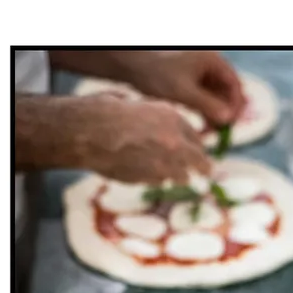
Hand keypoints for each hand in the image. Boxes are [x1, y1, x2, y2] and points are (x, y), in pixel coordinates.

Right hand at [78, 96, 210, 183]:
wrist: (87, 132)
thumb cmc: (109, 114)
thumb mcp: (144, 110)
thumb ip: (166, 125)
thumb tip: (181, 142)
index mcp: (174, 119)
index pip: (198, 140)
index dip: (196, 147)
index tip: (197, 153)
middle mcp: (175, 143)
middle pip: (201, 163)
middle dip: (202, 168)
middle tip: (205, 172)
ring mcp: (164, 164)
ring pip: (182, 177)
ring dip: (176, 175)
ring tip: (165, 171)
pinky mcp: (150, 180)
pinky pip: (158, 182)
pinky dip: (154, 179)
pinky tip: (139, 169)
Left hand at [128, 51, 245, 126]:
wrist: (126, 62)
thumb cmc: (154, 71)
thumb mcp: (183, 91)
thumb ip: (208, 105)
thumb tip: (228, 119)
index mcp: (211, 60)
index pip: (234, 85)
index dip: (235, 105)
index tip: (230, 124)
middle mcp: (207, 65)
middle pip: (226, 92)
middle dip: (223, 113)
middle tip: (217, 134)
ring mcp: (197, 73)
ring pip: (214, 98)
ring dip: (212, 116)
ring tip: (204, 133)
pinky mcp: (187, 81)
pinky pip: (202, 99)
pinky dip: (201, 112)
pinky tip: (195, 126)